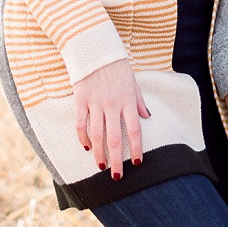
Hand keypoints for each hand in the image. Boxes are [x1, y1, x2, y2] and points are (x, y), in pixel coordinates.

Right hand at [72, 59, 149, 179]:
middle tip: (118, 177)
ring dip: (99, 154)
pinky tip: (86, 147)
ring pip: (96, 135)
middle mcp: (112, 105)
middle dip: (117, 160)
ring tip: (102, 167)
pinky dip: (82, 137)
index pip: (134, 131)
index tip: (136, 163)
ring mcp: (95, 104)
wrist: (95, 50)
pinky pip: (80, 124)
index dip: (136, 149)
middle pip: (114, 139)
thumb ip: (139, 101)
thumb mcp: (133, 82)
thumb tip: (147, 116)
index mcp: (127, 101)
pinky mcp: (80, 101)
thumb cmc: (117, 67)